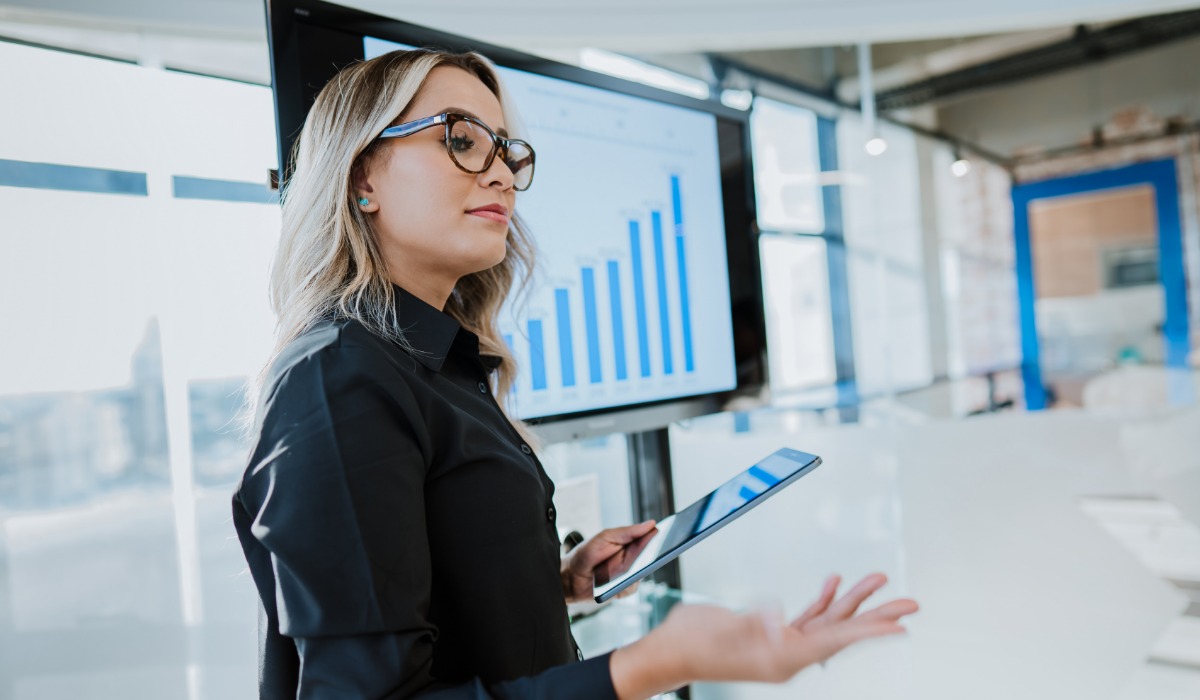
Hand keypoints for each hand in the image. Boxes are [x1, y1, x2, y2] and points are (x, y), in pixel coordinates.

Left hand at [560, 520, 657, 602]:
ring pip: (643, 574)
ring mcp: (630, 575)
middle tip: (657, 553)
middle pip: (652, 557)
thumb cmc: (586, 553)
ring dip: (636, 572)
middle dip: (656, 555)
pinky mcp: (624, 589)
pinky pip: (632, 588)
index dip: (663, 537)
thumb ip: (627, 532)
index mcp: (630, 543)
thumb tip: (651, 524)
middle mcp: (633, 559)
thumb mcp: (605, 538)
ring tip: (625, 570)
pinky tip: (615, 583)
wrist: (570, 578)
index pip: (651, 538)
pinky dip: (625, 585)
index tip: (673, 533)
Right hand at [611, 573, 918, 698]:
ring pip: (828, 621)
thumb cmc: (690, 643)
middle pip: (842, 631)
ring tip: (879, 579)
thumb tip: (779, 619)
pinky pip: (807, 617)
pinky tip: (833, 582)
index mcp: (781, 657)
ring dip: (852, 599)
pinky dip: (822, 599)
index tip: (901, 625)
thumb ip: (752, 623)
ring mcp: (780, 644)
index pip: (835, 640)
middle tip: (911, 603)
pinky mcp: (770, 633)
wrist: (668, 651)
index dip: (869, 630)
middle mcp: (788, 653)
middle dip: (876, 615)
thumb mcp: (721, 630)